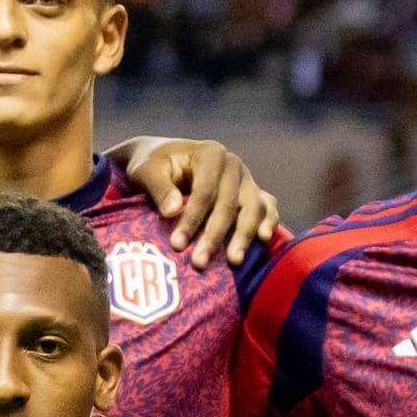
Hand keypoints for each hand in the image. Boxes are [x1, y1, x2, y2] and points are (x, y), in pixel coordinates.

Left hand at [123, 138, 284, 268]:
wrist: (163, 161)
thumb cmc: (152, 166)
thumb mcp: (146, 171)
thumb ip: (159, 188)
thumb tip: (172, 210)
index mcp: (210, 153)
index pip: (204, 190)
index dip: (192, 219)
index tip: (177, 245)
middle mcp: (233, 165)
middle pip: (229, 203)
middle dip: (214, 235)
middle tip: (199, 263)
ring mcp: (245, 179)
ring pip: (252, 207)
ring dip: (244, 236)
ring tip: (234, 261)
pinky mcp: (251, 193)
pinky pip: (267, 207)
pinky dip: (269, 222)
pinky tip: (263, 240)